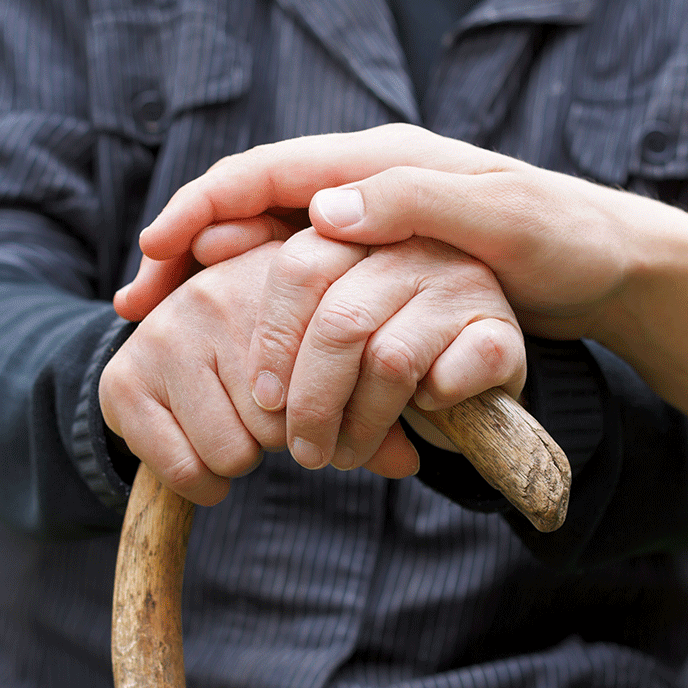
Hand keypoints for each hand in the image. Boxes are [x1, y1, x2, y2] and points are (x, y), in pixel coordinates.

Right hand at [100, 244, 420, 504]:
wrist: (163, 340)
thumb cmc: (269, 351)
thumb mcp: (323, 358)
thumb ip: (372, 404)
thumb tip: (411, 464)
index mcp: (283, 274)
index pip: (333, 372)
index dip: (331, 414)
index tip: (324, 417)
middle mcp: (219, 290)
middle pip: (284, 422)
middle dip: (283, 437)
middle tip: (267, 417)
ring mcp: (167, 331)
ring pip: (236, 451)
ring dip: (242, 458)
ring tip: (235, 425)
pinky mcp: (125, 378)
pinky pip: (186, 469)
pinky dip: (202, 483)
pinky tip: (204, 455)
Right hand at [120, 124, 660, 342]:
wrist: (608, 262)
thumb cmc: (561, 237)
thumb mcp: (498, 215)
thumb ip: (411, 203)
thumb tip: (321, 211)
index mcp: (378, 162)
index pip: (265, 173)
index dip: (201, 208)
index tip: (153, 252)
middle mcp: (362, 185)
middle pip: (249, 206)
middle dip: (186, 247)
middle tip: (137, 304)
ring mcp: (368, 223)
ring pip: (266, 243)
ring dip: (211, 279)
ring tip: (162, 323)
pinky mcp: (379, 261)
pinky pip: (298, 275)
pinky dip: (257, 301)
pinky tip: (238, 338)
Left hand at [248, 228, 524, 472]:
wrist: (474, 384)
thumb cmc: (379, 354)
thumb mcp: (320, 325)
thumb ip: (266, 299)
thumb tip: (185, 260)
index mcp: (363, 230)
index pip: (299, 265)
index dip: (273, 340)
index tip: (263, 401)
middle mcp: (414, 245)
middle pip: (339, 320)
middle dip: (311, 401)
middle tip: (301, 451)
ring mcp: (463, 283)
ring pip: (387, 360)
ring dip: (359, 424)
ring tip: (343, 456)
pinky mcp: (501, 332)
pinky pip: (446, 380)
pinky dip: (426, 412)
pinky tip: (421, 416)